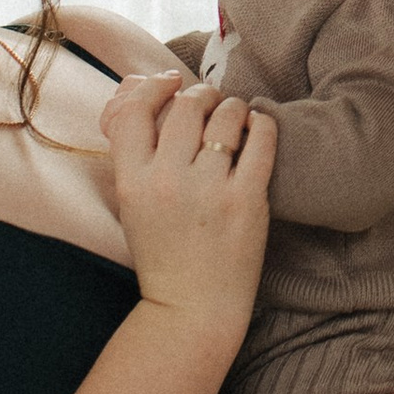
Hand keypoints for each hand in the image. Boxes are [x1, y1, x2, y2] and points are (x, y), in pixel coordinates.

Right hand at [101, 71, 272, 341]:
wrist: (192, 309)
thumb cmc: (161, 253)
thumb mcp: (131, 203)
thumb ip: (132, 149)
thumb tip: (135, 85)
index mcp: (131, 181)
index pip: (135, 110)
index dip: (153, 87)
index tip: (170, 83)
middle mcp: (167, 181)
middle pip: (186, 106)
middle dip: (202, 94)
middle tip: (210, 102)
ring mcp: (209, 189)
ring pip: (226, 115)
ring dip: (233, 107)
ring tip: (236, 117)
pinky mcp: (247, 199)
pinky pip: (261, 138)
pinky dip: (262, 123)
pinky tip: (259, 127)